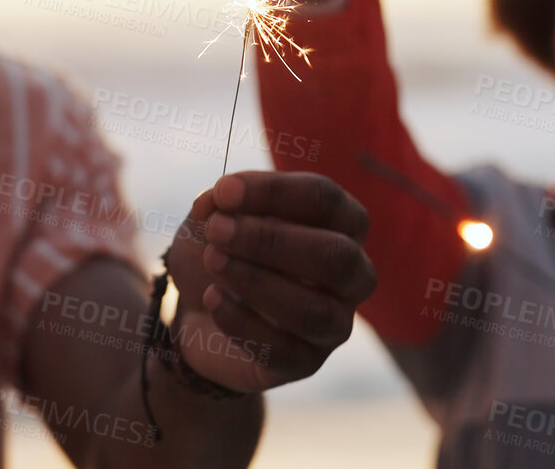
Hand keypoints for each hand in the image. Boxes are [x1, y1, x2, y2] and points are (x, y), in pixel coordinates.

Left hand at [164, 171, 374, 392]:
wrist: (202, 313)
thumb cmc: (226, 251)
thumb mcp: (213, 217)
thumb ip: (218, 204)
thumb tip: (217, 202)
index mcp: (342, 222)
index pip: (325, 200)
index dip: (274, 192)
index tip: (223, 192)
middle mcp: (352, 272)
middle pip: (335, 256)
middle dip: (271, 240)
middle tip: (216, 230)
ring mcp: (335, 322)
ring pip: (315, 310)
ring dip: (257, 282)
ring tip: (213, 262)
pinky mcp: (306, 362)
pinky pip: (284, 350)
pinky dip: (242, 322)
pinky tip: (212, 298)